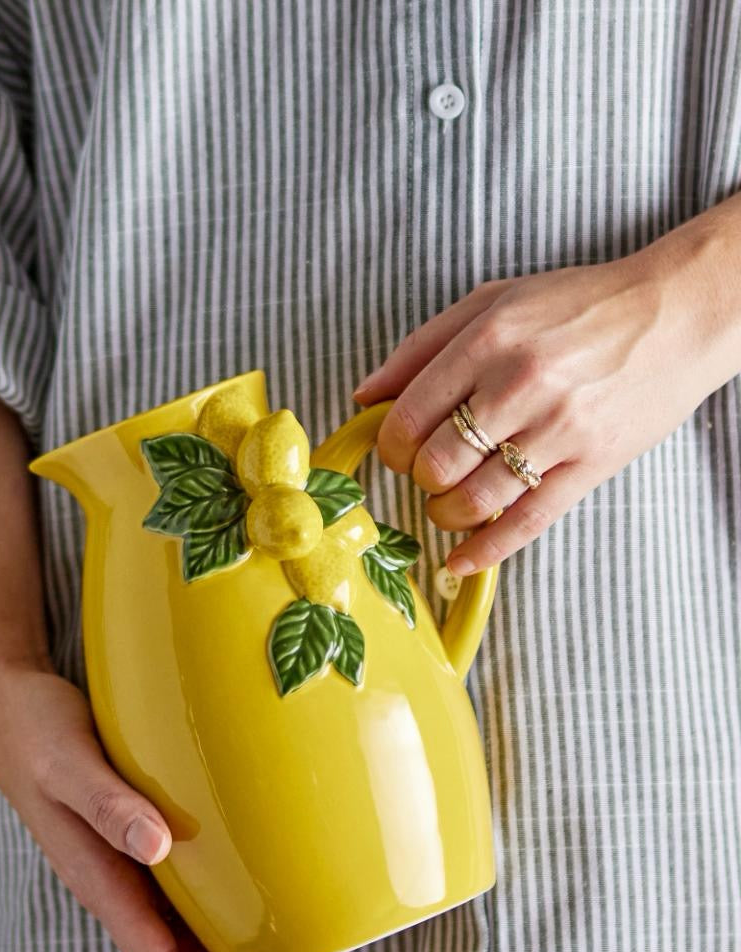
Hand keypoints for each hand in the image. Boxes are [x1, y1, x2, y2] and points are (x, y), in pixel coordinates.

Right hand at [0, 659, 326, 951]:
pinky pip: (193, 887)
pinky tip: (269, 890)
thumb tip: (158, 846)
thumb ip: (108, 805)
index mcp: (100, 881)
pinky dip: (233, 902)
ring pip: (193, 927)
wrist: (11, 707)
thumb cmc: (37, 731)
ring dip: (245, 948)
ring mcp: (131, 863)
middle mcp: (119, 884)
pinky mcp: (142, 836)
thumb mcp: (68, 763)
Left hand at [351, 243, 732, 576]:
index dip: (389, 446)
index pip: (407, 417)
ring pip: (474, 501)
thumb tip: (364, 397)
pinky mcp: (591, 464)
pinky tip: (460, 560)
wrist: (675, 313)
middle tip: (429, 472)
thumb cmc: (578, 306)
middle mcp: (520, 385)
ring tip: (450, 502)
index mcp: (487, 340)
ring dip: (446, 514)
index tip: (397, 450)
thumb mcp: (494, 303)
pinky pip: (526, 521)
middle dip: (418, 479)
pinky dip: (485, 550)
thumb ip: (422, 347)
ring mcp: (558, 429)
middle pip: (435, 465)